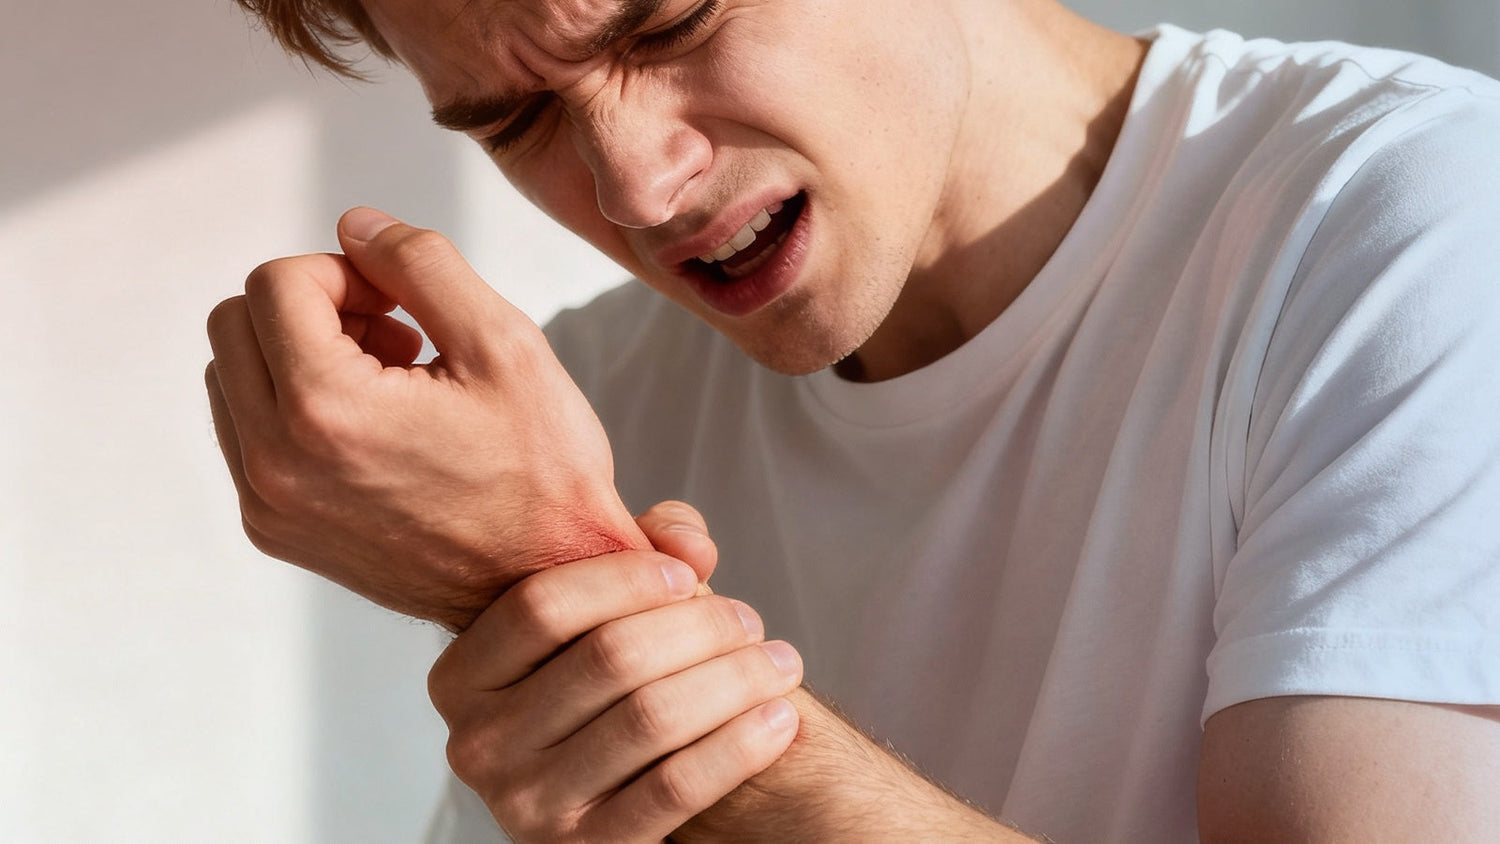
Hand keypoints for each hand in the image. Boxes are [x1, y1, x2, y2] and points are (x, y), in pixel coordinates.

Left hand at [205, 207, 646, 629]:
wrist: (547, 584)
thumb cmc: (543, 474)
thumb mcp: (506, 343)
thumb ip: (421, 263)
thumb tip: (354, 225)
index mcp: (325, 410)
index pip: (276, 282)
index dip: (347, 271)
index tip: (405, 306)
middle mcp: (275, 463)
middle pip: (236, 322)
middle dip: (313, 308)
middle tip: (396, 337)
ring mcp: (268, 505)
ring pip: (231, 375)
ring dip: (297, 356)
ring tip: (388, 383)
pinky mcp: (275, 531)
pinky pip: (246, 433)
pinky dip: (294, 408)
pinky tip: (374, 426)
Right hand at [428, 502, 803, 842]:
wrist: (620, 795)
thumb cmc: (608, 688)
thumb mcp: (601, 613)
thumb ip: (642, 550)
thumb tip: (687, 541)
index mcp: (464, 676)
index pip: (542, 605)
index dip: (626, 577)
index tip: (689, 572)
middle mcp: (479, 744)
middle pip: (609, 657)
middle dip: (700, 628)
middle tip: (751, 620)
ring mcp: (526, 805)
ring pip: (651, 718)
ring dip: (734, 681)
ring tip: (780, 663)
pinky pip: (675, 788)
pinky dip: (738, 746)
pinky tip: (780, 719)